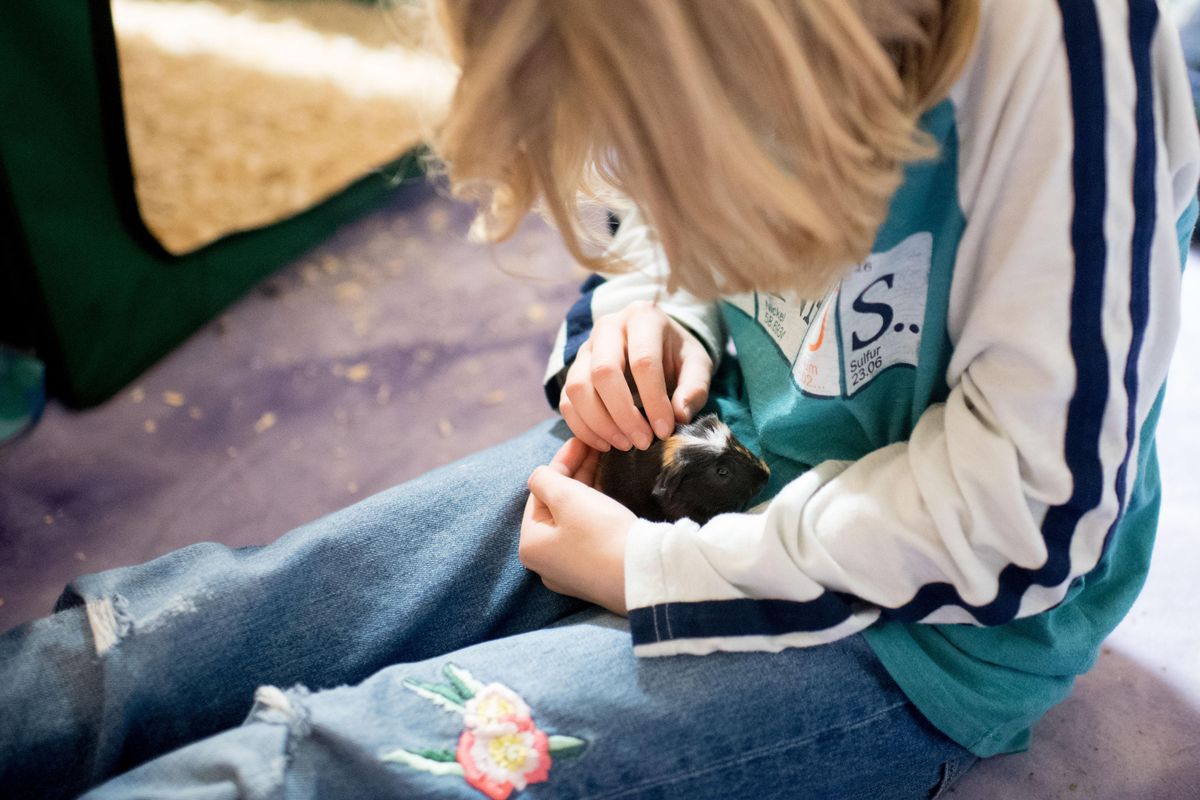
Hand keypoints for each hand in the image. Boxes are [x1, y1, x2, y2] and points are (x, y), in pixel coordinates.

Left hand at [519, 438, 635, 613]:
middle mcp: (547, 563)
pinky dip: (596, 511)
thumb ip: (546, 479)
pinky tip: (610, 493)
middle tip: (595, 448)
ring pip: (575, 520)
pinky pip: (590, 534)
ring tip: (604, 463)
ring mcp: (572, 571)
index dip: (560, 463)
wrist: (645, 576)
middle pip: (556, 508)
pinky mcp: (597, 573)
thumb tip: (539, 476)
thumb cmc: (601, 534)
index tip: (580, 441)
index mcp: (531, 546)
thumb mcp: (567, 498)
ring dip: (587, 490)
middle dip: (575, 475)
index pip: (539, 493)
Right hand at [560, 301, 712, 452]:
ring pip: (578, 387)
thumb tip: (679, 416)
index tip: (665, 431)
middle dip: (623, 414)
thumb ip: (694, 388)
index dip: (654, 401)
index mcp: (642, 318)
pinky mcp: (572, 372)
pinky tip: (606, 444)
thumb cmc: (677, 355)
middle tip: (643, 442)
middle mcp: (607, 328)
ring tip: (625, 445)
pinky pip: (566, 402)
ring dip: (600, 424)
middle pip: (603, 372)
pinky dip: (583, 428)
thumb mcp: (697, 364)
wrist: (655, 345)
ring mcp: (584, 349)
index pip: (643, 361)